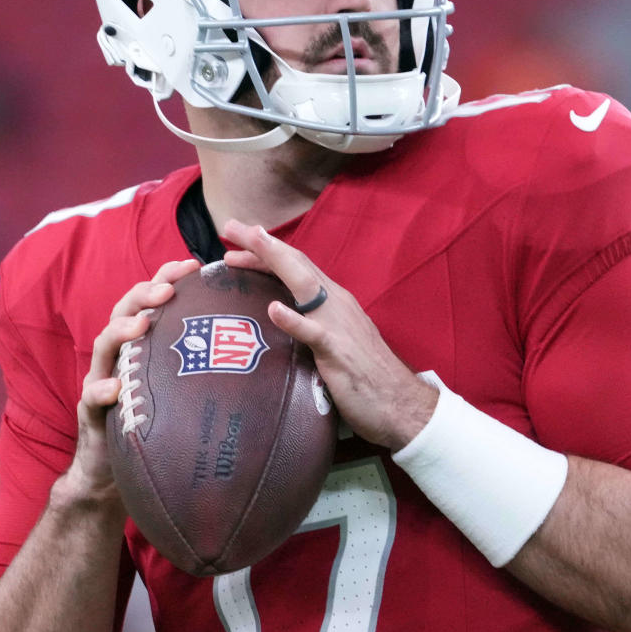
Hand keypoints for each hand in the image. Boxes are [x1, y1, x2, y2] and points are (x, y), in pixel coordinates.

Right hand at [58, 258, 200, 507]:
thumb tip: (256, 348)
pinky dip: (102, 391)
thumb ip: (204, 366)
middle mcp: (119, 357)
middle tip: (168, 290)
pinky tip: (116, 390)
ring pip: (104, 347)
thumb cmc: (158, 424)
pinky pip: (91, 398)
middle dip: (144, 296)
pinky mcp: (92, 413)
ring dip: (121, 332)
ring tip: (141, 326)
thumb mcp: (183, 388)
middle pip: (124, 313)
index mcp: (142, 345)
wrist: (115, 471)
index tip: (192, 265)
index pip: (151, 302)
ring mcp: (102, 381)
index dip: (167, 279)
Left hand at [222, 221, 436, 451]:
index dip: (268, 251)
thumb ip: (314, 325)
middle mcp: (335, 304)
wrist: (400, 404)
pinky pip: (315, 333)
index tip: (238, 241)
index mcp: (334, 301)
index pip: (297, 267)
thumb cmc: (366, 376)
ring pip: (305, 286)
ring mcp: (338, 326)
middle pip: (296, 265)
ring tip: (249, 246)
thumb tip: (287, 320)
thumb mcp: (336, 340)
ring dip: (275, 262)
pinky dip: (294, 320)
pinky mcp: (339, 353)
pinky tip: (274, 309)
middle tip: (230, 227)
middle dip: (262, 245)